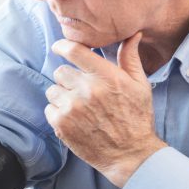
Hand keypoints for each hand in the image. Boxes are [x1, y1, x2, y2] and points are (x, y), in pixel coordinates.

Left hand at [45, 32, 166, 186]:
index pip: (75, 51)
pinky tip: (74, 119)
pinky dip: (58, 112)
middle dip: (69, 78)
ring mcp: (72, 107)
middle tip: (82, 90)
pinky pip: (49, 108)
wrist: (130, 154)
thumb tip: (131, 35)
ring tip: (79, 107)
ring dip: (62, 96)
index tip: (58, 46)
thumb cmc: (136, 117)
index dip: (63, 46)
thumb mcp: (140, 85)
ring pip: (52, 90)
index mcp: (107, 77)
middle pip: (60, 71)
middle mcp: (87, 90)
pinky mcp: (61, 124)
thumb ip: (129, 58)